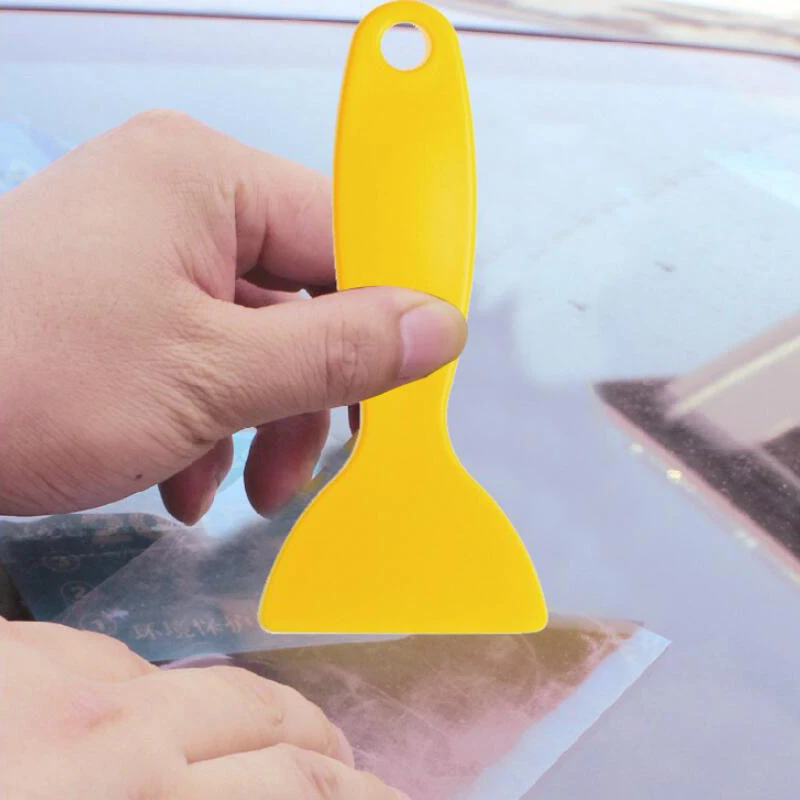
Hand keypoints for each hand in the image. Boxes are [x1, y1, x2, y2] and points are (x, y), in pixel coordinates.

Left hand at [0, 111, 465, 521]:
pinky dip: (210, 422)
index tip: (415, 378)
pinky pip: (203, 354)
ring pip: (255, 338)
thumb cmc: (30, 378)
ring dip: (262, 421)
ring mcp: (146, 252)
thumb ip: (337, 352)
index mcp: (205, 178)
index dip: (391, 306)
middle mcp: (179, 198)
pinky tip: (187, 478)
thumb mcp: (212, 377)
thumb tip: (438, 327)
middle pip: (301, 293)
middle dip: (312, 390)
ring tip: (243, 488)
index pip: (345, 229)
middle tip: (312, 460)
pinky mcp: (121, 302)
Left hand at [0, 618, 406, 798]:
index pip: (292, 785)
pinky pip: (103, 658)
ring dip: (230, 713)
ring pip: (184, 678)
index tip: (384, 793)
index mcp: (137, 797)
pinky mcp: (8, 647)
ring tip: (256, 733)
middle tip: (346, 765)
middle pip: (260, 714)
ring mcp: (55, 678)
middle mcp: (114, 728)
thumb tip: (249, 783)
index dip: (354, 792)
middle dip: (316, 741)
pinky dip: (137, 687)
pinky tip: (132, 707)